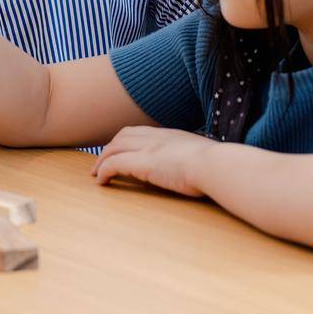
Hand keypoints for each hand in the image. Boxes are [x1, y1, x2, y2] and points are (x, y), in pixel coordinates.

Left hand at [92, 126, 219, 197]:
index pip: (139, 132)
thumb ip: (194, 157)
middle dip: (109, 148)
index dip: (125, 140)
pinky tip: (101, 181)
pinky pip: (114, 164)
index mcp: (170, 135)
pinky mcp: (142, 163)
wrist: (214, 164)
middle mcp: (155, 138)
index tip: (119, 150)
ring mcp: (147, 149)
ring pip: (114, 148)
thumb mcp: (203, 155)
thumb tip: (199, 166)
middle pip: (122, 136)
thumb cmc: (216, 164)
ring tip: (96, 173)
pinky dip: (104, 171)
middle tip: (101, 162)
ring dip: (102, 160)